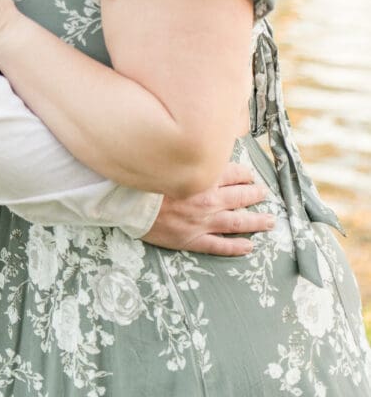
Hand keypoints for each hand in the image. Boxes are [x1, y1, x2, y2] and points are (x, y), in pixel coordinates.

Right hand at [142, 162, 274, 256]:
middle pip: (240, 196)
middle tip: (265, 194)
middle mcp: (206, 199)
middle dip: (255, 195)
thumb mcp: (170, 160)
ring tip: (269, 221)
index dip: (245, 174)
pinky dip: (236, 247)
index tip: (251, 175)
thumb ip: (190, 157)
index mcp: (202, 178)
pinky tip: (249, 247)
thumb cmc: (146, 179)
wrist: (126, 203)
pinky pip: (219, 245)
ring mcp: (201, 221)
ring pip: (236, 222)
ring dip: (256, 221)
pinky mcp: (192, 239)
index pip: (233, 173)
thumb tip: (206, 149)